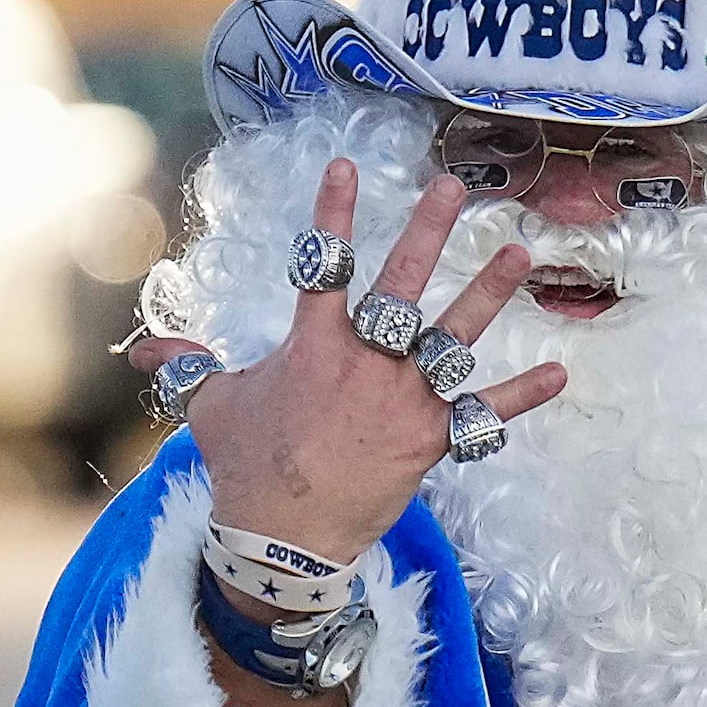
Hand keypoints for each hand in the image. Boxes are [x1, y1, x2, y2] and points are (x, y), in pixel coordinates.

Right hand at [127, 159, 565, 568]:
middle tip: (457, 189)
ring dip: (490, 294)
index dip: (333, 214)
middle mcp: (363, 362)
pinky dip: (522, 396)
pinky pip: (485, 416)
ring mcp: (401, 399)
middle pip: (401, 284)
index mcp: (311, 345)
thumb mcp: (210, 408)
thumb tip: (145, 352)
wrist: (280, 538)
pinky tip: (561, 373)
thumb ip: (188, 367)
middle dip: (429, 232)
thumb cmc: (244, 469)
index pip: (322, 265)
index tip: (348, 167)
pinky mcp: (430, 440)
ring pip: (454, 336)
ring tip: (522, 253)